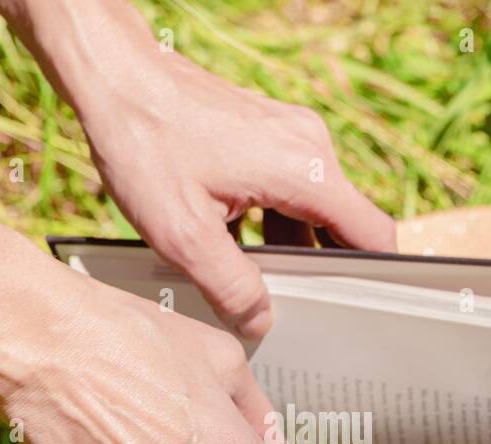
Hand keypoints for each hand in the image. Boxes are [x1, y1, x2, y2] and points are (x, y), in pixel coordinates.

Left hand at [0, 0, 395, 339]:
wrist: (114, 76)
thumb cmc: (145, 143)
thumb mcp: (184, 236)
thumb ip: (231, 287)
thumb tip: (260, 320)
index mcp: (306, 172)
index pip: (373, 235)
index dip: (376, 280)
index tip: (365, 312)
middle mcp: (310, 148)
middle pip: (342, 226)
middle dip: (321, 271)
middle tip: (296, 312)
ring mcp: (290, 137)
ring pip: (309, 212)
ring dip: (287, 250)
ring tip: (251, 283)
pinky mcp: (266, 134)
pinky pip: (286, 192)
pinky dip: (268, 224)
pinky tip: (229, 247)